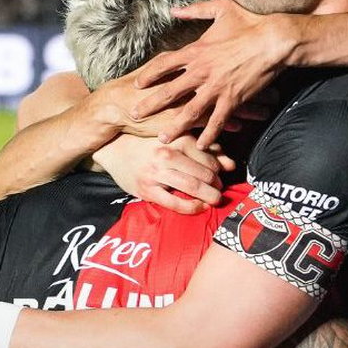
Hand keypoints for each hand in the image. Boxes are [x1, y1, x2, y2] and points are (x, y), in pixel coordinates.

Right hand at [93, 134, 235, 213]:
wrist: (115, 150)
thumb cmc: (150, 144)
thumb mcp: (177, 141)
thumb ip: (205, 151)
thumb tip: (231, 166)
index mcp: (176, 139)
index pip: (208, 158)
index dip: (219, 170)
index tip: (221, 177)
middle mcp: (167, 155)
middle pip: (203, 173)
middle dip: (216, 185)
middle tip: (220, 190)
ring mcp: (156, 173)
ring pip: (192, 186)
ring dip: (209, 196)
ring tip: (216, 199)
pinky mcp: (147, 190)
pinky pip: (174, 202)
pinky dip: (192, 207)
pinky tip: (200, 207)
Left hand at [131, 0, 297, 146]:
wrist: (274, 40)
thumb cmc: (251, 23)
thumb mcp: (221, 9)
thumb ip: (196, 10)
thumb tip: (175, 9)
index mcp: (196, 50)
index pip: (164, 64)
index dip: (149, 74)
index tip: (137, 83)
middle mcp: (201, 71)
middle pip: (169, 91)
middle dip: (150, 105)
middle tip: (134, 114)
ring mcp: (216, 87)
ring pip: (189, 111)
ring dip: (175, 126)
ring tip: (163, 137)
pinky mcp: (233, 99)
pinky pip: (217, 121)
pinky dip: (209, 134)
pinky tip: (201, 144)